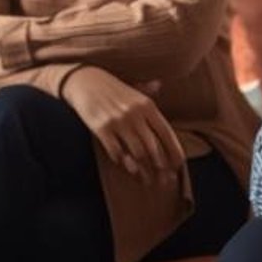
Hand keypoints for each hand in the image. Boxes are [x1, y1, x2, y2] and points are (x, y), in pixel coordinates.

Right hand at [61, 67, 182, 176]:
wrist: (83, 80)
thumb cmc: (110, 87)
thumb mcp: (132, 87)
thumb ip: (147, 90)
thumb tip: (158, 85)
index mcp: (147, 105)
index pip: (166, 133)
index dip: (174, 151)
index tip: (178, 166)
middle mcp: (135, 114)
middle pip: (153, 147)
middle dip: (161, 168)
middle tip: (164, 180)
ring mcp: (118, 122)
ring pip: (136, 153)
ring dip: (143, 170)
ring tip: (147, 181)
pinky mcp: (102, 129)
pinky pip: (116, 152)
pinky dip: (122, 162)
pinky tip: (126, 167)